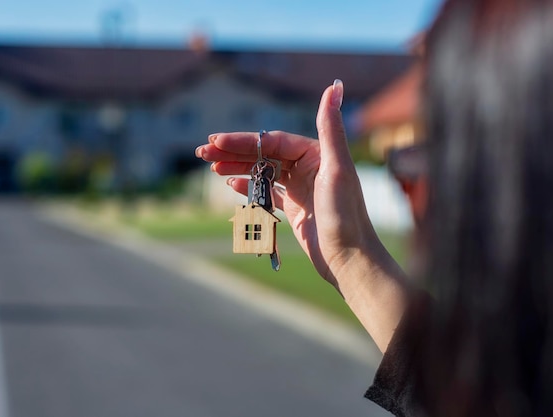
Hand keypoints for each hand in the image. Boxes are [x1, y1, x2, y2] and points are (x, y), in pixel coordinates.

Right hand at [196, 80, 379, 287]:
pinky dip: (249, 186)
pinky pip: (266, 191)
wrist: (349, 259)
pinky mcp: (295, 208)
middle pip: (263, 154)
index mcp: (316, 153)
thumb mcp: (337, 168)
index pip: (272, 141)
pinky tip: (231, 184)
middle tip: (203, 152)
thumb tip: (333, 86)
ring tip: (211, 167)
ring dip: (237, 168)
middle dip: (233, 152)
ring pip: (262, 171)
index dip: (242, 140)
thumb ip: (330, 127)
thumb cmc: (345, 214)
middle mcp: (308, 166)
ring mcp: (300, 187)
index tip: (216, 141)